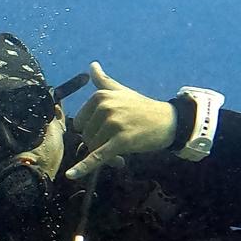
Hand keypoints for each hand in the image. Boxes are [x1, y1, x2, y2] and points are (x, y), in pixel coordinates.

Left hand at [65, 61, 177, 180]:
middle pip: (86, 136)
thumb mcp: (121, 91)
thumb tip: (92, 64)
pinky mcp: (120, 141)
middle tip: (116, 144)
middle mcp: (104, 107)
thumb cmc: (142, 108)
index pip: (81, 123)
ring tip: (122, 152)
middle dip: (98, 144)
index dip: (92, 131)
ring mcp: (112, 124)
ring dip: (106, 155)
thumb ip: (104, 81)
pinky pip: (98, 156)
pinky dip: (84, 168)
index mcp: (100, 96)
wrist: (168, 121)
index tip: (107, 133)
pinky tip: (71, 175)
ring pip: (93, 148)